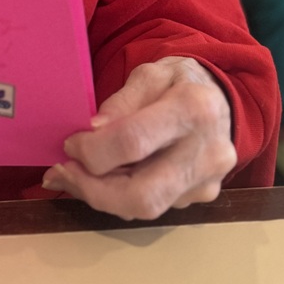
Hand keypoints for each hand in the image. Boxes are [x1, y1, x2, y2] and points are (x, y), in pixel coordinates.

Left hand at [42, 56, 236, 220]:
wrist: (220, 98)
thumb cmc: (179, 81)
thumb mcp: (148, 75)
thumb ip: (120, 103)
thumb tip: (91, 133)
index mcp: (193, 108)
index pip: (134, 142)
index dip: (93, 150)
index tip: (69, 143)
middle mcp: (207, 153)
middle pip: (142, 195)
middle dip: (92, 190)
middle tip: (62, 172)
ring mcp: (207, 182)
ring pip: (145, 208)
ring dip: (100, 196)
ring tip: (73, 176)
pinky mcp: (201, 198)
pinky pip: (152, 206)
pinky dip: (119, 196)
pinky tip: (101, 179)